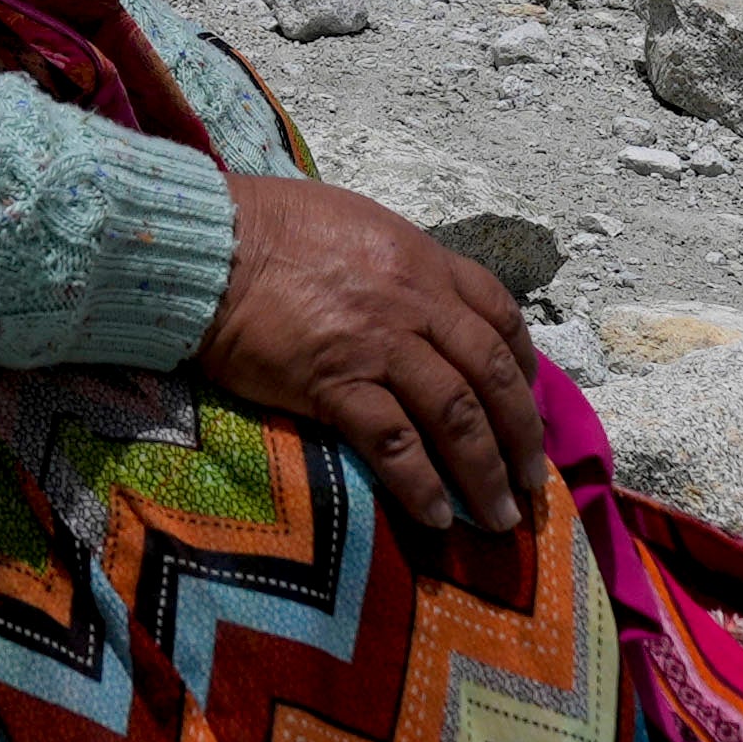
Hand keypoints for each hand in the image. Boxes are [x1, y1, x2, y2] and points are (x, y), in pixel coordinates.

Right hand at [202, 167, 540, 544]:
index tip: (528, 402)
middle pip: (491, 375)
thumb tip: (417, 302)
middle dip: (520, 434)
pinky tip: (435, 517)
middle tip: (532, 481)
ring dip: (485, 473)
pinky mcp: (335, 383)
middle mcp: (415, 302)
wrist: (211, 245)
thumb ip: (398, 265)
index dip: (523, 364)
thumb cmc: (271, 227)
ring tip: (498, 516)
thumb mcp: (357, 223)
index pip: (499, 314)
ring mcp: (379, 345)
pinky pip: (394, 444)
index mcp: (423, 260)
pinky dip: (421, 486)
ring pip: (456, 417)